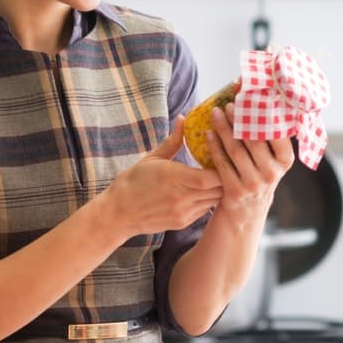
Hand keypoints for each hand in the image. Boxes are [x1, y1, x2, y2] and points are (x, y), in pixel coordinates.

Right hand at [101, 118, 222, 236]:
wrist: (117, 213)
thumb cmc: (132, 183)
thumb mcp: (152, 158)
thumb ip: (173, 141)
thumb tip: (183, 119)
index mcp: (175, 177)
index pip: (214, 176)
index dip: (222, 166)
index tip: (222, 156)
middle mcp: (183, 197)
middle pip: (220, 189)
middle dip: (225, 177)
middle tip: (224, 165)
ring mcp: (184, 212)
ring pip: (215, 201)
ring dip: (218, 189)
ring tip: (216, 178)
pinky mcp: (183, 222)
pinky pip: (204, 210)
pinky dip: (208, 200)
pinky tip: (202, 191)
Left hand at [206, 103, 294, 223]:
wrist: (245, 215)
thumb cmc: (256, 178)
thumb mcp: (270, 162)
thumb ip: (268, 140)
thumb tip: (260, 101)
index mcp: (285, 161)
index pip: (277, 132)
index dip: (264, 113)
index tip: (252, 97)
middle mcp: (273, 173)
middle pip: (254, 139)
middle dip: (240, 118)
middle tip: (229, 102)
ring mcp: (254, 183)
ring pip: (237, 149)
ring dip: (224, 128)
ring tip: (216, 113)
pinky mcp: (235, 191)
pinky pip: (222, 164)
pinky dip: (214, 147)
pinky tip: (207, 133)